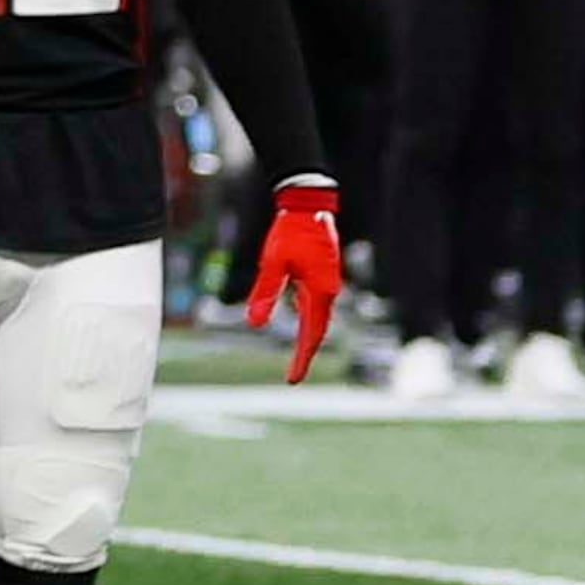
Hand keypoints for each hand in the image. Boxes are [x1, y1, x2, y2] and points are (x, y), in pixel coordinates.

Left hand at [246, 180, 341, 384]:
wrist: (309, 205)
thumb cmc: (290, 232)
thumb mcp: (272, 263)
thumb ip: (266, 292)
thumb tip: (255, 324)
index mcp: (320, 291)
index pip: (312, 334)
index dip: (302, 358)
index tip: (293, 380)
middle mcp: (329, 291)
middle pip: (318, 330)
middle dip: (306, 354)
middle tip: (293, 377)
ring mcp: (328, 283)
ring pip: (319, 318)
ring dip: (309, 339)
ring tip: (298, 359)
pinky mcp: (323, 275)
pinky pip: (317, 305)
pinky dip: (310, 321)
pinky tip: (301, 326)